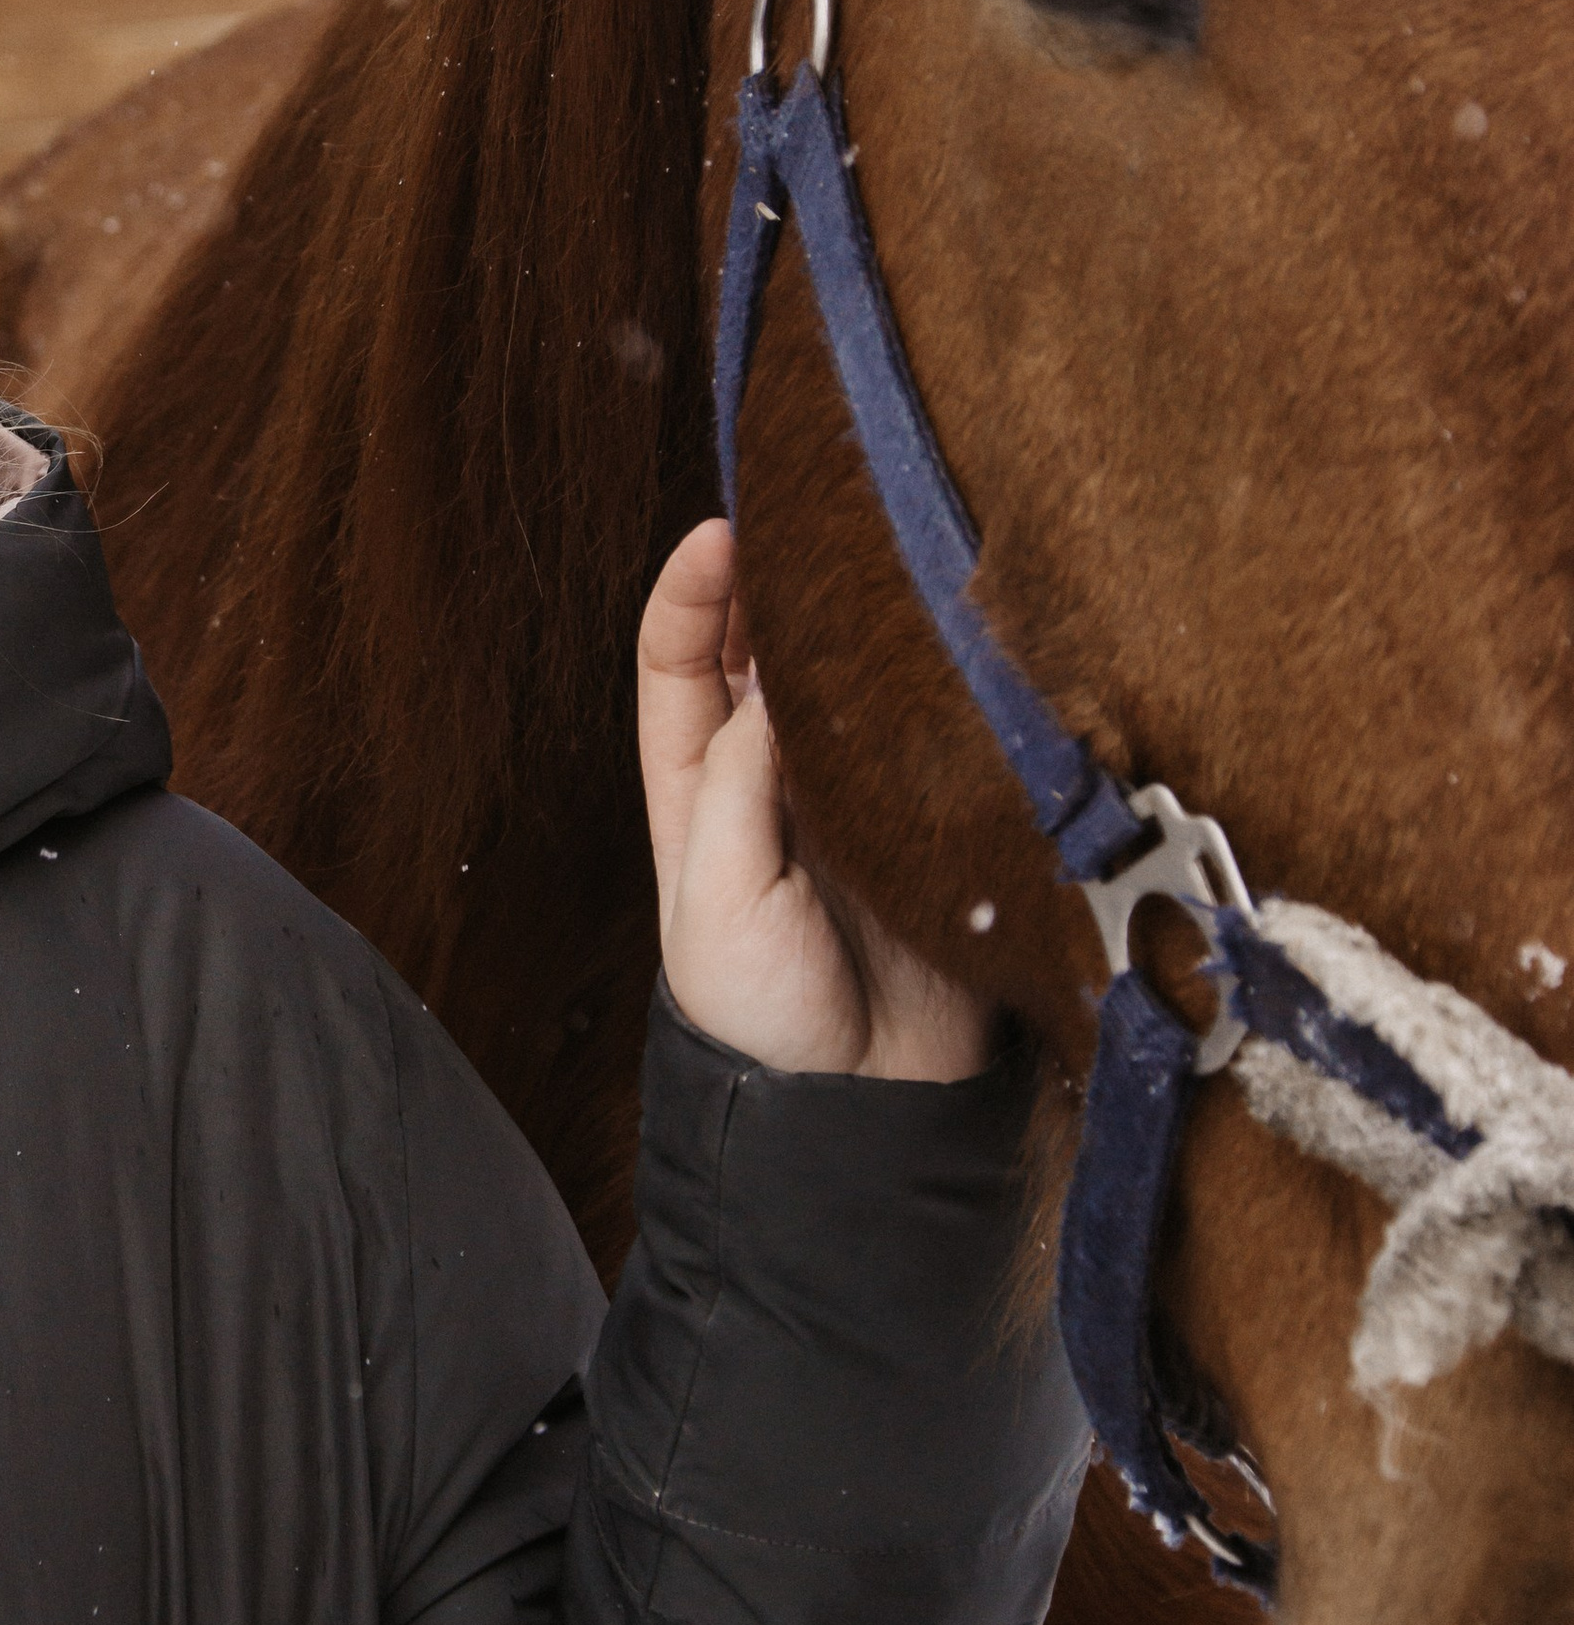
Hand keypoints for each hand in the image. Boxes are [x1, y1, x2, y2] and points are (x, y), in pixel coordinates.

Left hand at [637, 520, 989, 1081]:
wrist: (859, 1108)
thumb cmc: (760, 1012)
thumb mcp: (717, 896)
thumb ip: (741, 783)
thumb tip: (774, 668)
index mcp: (695, 787)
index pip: (677, 661)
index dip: (690, 590)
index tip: (721, 531)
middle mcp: (768, 775)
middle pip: (765, 650)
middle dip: (780, 580)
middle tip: (817, 516)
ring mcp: (848, 792)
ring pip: (848, 680)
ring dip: (859, 624)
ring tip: (881, 559)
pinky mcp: (924, 818)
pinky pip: (926, 732)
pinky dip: (932, 686)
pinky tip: (948, 645)